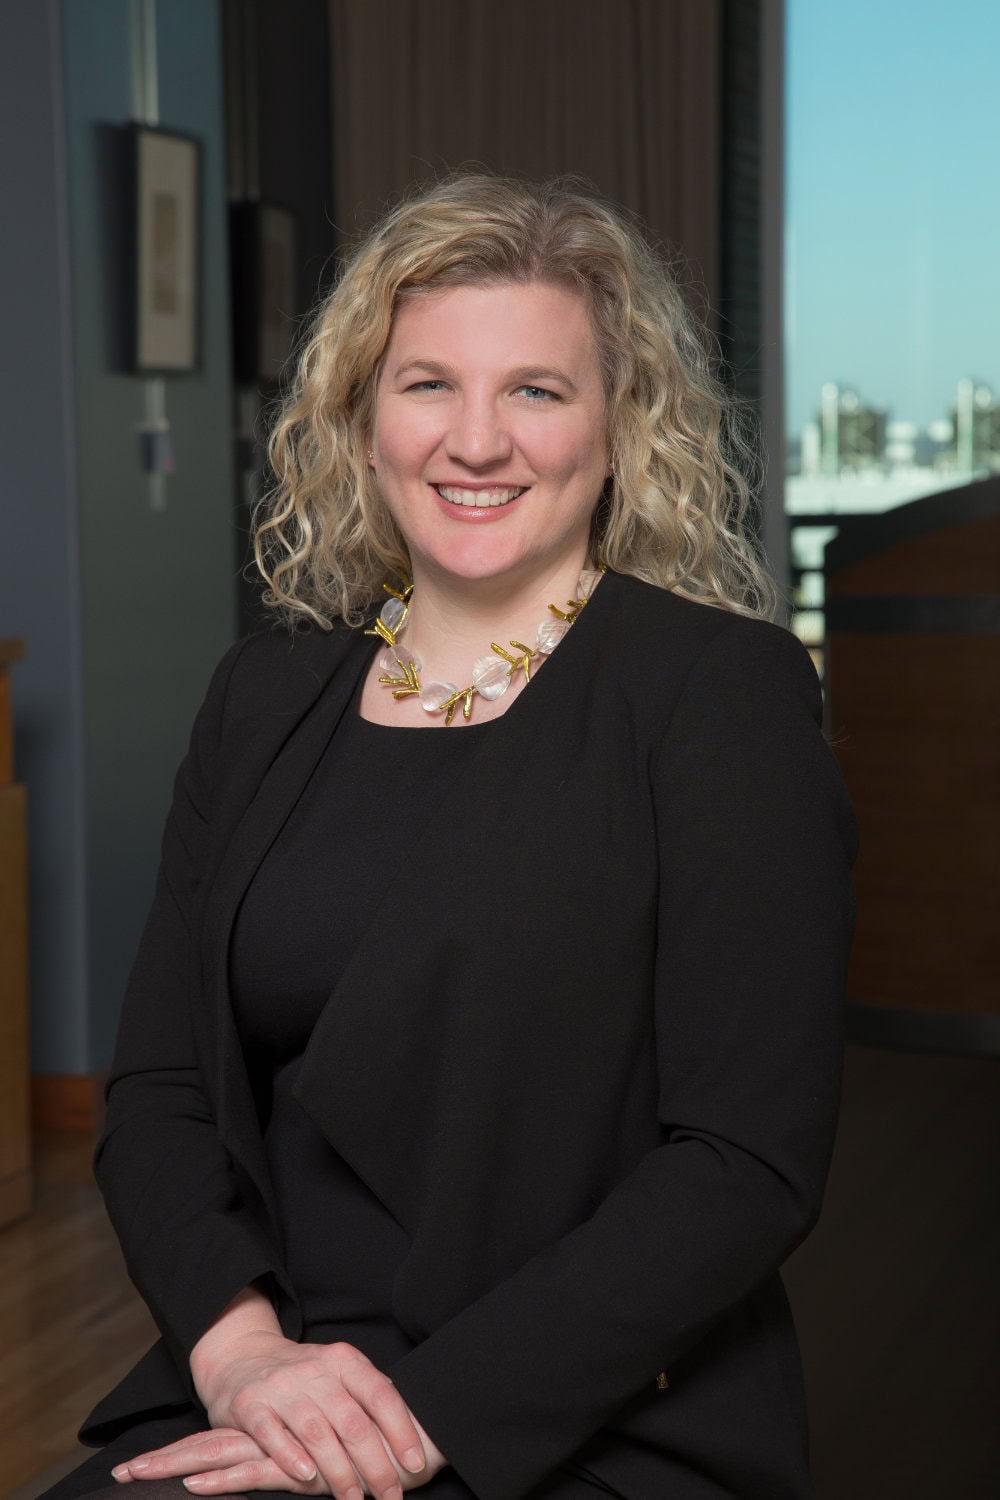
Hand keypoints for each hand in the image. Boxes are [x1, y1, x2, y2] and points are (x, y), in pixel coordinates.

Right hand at [160, 1288, 444, 1499]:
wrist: (241, 1357)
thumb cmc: (303, 1376)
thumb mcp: (339, 1373)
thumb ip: (369, 1395)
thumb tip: (416, 1427)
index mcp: (343, 1360)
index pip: (380, 1394)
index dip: (401, 1430)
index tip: (415, 1465)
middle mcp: (314, 1370)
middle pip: (352, 1421)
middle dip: (375, 1465)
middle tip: (390, 1496)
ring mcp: (281, 1386)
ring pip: (317, 1432)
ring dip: (339, 1472)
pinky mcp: (250, 1404)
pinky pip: (272, 1432)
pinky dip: (291, 1456)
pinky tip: (307, 1477)